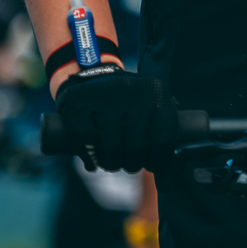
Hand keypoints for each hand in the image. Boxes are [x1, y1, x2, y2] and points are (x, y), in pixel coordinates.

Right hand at [54, 67, 177, 171]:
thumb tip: (168, 171)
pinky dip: (88, 153)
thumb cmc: (127, 102)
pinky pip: (85, 139)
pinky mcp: (79, 101)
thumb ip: (163, 131)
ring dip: (111, 162)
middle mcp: (132, 91)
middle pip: (137, 146)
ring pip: (111, 146)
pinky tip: (92, 157)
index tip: (152, 165)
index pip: (164, 139)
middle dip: (132, 163)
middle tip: (129, 164)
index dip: (158, 160)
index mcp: (156, 92)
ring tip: (111, 162)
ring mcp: (104, 95)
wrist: (91, 75)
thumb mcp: (151, 105)